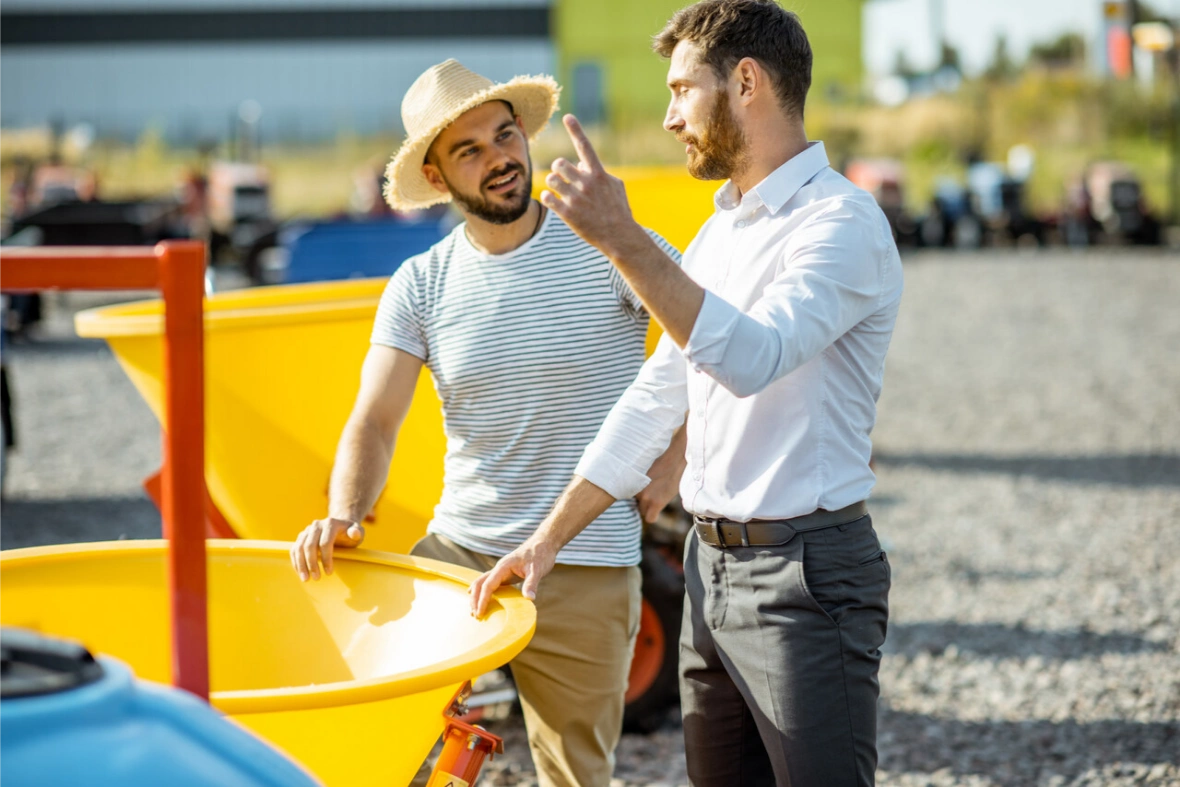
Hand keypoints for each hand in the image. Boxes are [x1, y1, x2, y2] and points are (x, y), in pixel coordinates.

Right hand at [290, 517, 364, 580]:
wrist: (340, 527)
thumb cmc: (350, 533)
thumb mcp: (358, 532)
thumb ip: (357, 532)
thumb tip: (355, 533)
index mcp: (330, 523)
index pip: (325, 542)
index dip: (326, 559)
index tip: (329, 572)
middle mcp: (316, 525)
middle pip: (309, 545)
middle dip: (312, 564)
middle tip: (316, 578)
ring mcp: (307, 531)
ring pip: (299, 548)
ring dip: (301, 565)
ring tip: (306, 579)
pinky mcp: (301, 537)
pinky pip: (294, 549)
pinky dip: (296, 562)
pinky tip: (300, 573)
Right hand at [469, 537, 556, 616]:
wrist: (543, 543)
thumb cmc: (541, 555)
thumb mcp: (538, 570)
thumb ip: (532, 583)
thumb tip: (529, 599)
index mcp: (503, 566)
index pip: (488, 585)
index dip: (482, 599)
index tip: (480, 612)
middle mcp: (499, 568)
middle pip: (480, 583)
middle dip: (475, 599)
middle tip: (474, 615)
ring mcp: (501, 571)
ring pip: (483, 583)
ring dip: (476, 596)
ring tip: (474, 611)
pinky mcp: (506, 574)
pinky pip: (491, 584)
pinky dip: (484, 593)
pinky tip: (483, 600)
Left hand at [541, 115, 646, 257]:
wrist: (619, 236)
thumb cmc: (618, 210)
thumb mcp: (616, 187)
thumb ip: (599, 172)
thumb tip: (580, 163)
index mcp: (598, 174)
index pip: (585, 147)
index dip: (576, 130)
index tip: (568, 116)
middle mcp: (586, 183)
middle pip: (559, 164)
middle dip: (558, 169)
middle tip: (563, 178)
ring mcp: (576, 198)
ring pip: (551, 179)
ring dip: (552, 183)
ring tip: (559, 190)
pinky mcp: (567, 213)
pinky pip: (547, 197)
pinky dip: (547, 197)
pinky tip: (553, 201)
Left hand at [636, 425, 686, 522]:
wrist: (675, 455)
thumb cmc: (660, 458)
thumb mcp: (642, 467)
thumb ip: (637, 479)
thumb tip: (632, 489)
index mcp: (628, 480)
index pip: (623, 495)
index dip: (632, 494)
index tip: (637, 492)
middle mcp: (634, 489)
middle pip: (634, 503)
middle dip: (640, 500)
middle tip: (651, 493)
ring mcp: (645, 497)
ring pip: (642, 511)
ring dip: (647, 507)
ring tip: (657, 495)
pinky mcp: (656, 502)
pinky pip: (650, 518)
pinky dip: (653, 515)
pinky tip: (658, 508)